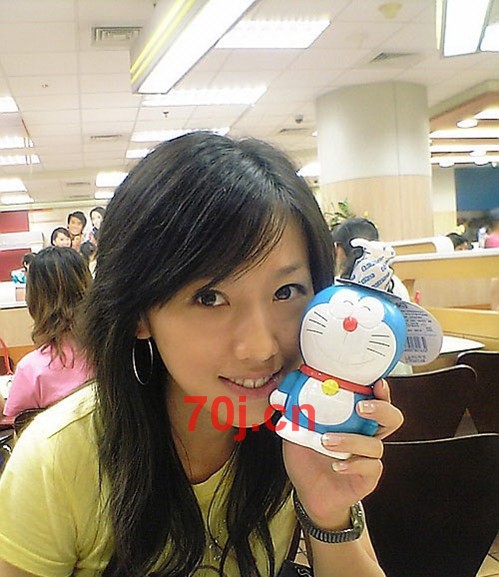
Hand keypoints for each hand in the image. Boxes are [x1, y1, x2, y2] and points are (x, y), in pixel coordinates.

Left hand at [282, 379, 402, 527]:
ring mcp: (369, 456)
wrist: (309, 492)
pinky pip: (370, 468)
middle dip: (380, 409)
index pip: (375, 398)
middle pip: (391, 418)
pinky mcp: (368, 477)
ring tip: (326, 441)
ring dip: (352, 440)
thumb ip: (295, 412)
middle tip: (360, 407)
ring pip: (375, 445)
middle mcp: (367, 434)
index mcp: (353, 418)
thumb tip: (286, 392)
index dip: (381, 390)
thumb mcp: (297, 430)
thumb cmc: (308, 456)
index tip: (376, 382)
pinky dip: (352, 465)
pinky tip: (336, 466)